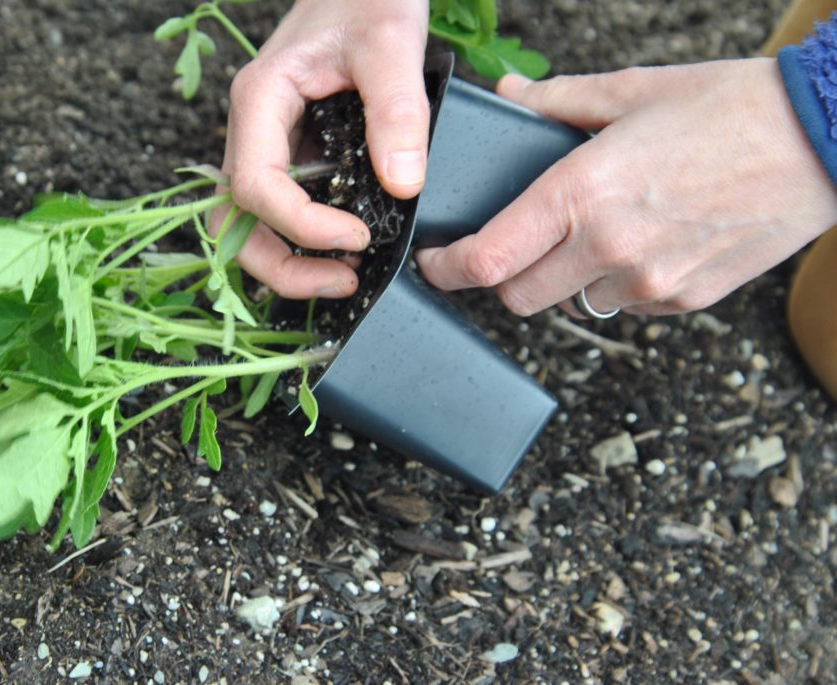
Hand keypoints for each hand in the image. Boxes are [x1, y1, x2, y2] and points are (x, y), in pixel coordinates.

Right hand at [222, 0, 429, 298]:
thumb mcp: (391, 42)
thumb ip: (397, 111)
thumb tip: (404, 185)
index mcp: (261, 101)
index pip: (255, 186)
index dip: (302, 226)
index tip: (359, 239)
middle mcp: (253, 129)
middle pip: (234, 220)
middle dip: (280, 265)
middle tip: (345, 282)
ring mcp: (268, 144)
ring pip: (248, 225)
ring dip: (286, 263)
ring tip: (346, 277)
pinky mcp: (291, 153)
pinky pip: (280, 211)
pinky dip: (304, 243)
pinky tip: (350, 247)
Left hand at [415, 58, 836, 316]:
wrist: (826, 140)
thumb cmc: (731, 108)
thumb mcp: (630, 91)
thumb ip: (555, 100)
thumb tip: (509, 95)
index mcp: (582, 194)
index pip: (487, 259)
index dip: (447, 270)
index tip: (435, 264)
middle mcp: (609, 249)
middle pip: (517, 298)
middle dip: (502, 278)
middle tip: (512, 248)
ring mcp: (649, 283)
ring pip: (572, 305)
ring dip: (566, 280)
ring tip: (594, 234)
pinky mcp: (685, 300)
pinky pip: (625, 306)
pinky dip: (617, 284)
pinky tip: (644, 242)